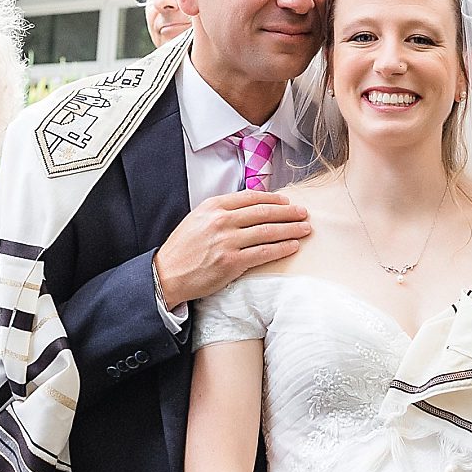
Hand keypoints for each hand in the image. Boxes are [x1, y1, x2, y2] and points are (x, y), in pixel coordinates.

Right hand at [154, 190, 310, 310]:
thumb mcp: (198, 219)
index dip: (273, 199)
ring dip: (291, 229)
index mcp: (213, 206)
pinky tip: (292, 246)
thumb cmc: (183, 249)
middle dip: (289, 213)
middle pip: (264, 212)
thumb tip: (250, 208)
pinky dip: (281, 248)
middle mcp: (222, 220)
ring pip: (268, 232)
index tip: (287, 202)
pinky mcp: (232, 262)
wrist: (167, 275)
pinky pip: (264, 253)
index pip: (251, 197)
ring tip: (305, 229)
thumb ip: (221, 211)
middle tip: (304, 213)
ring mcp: (228, 241)